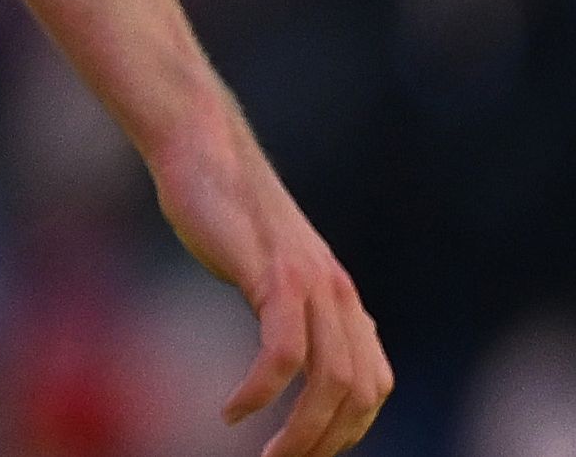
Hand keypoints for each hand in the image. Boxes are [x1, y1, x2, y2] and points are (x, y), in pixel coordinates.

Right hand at [150, 121, 391, 456]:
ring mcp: (309, 284)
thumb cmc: (226, 209)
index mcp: (341, 296)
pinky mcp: (274, 276)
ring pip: (328, 383)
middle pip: (357, 393)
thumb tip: (301, 356)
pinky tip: (232, 410)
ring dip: (299, 432)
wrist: (203, 149)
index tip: (307, 449)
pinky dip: (258, 393)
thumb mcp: (270, 268)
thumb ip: (293, 308)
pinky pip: (281, 355)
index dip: (348, 429)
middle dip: (325, 442)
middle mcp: (337, 293)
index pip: (372, 384)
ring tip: (267, 455)